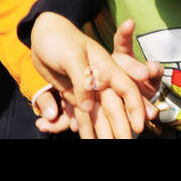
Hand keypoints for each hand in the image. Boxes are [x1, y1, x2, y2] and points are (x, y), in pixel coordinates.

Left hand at [30, 12, 160, 138]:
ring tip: (103, 145)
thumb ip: (82, 80)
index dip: (135, 107)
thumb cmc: (60, 39)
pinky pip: (77, 115)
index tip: (139, 126)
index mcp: (105, 68)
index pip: (127, 89)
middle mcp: (99, 82)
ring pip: (96, 116)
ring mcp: (86, 91)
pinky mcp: (73, 96)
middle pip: (114, 108)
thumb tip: (87, 107)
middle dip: (121, 128)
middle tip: (125, 143)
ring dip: (101, 133)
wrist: (42, 35)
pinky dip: (78, 126)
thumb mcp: (72, 56)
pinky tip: (80, 136)